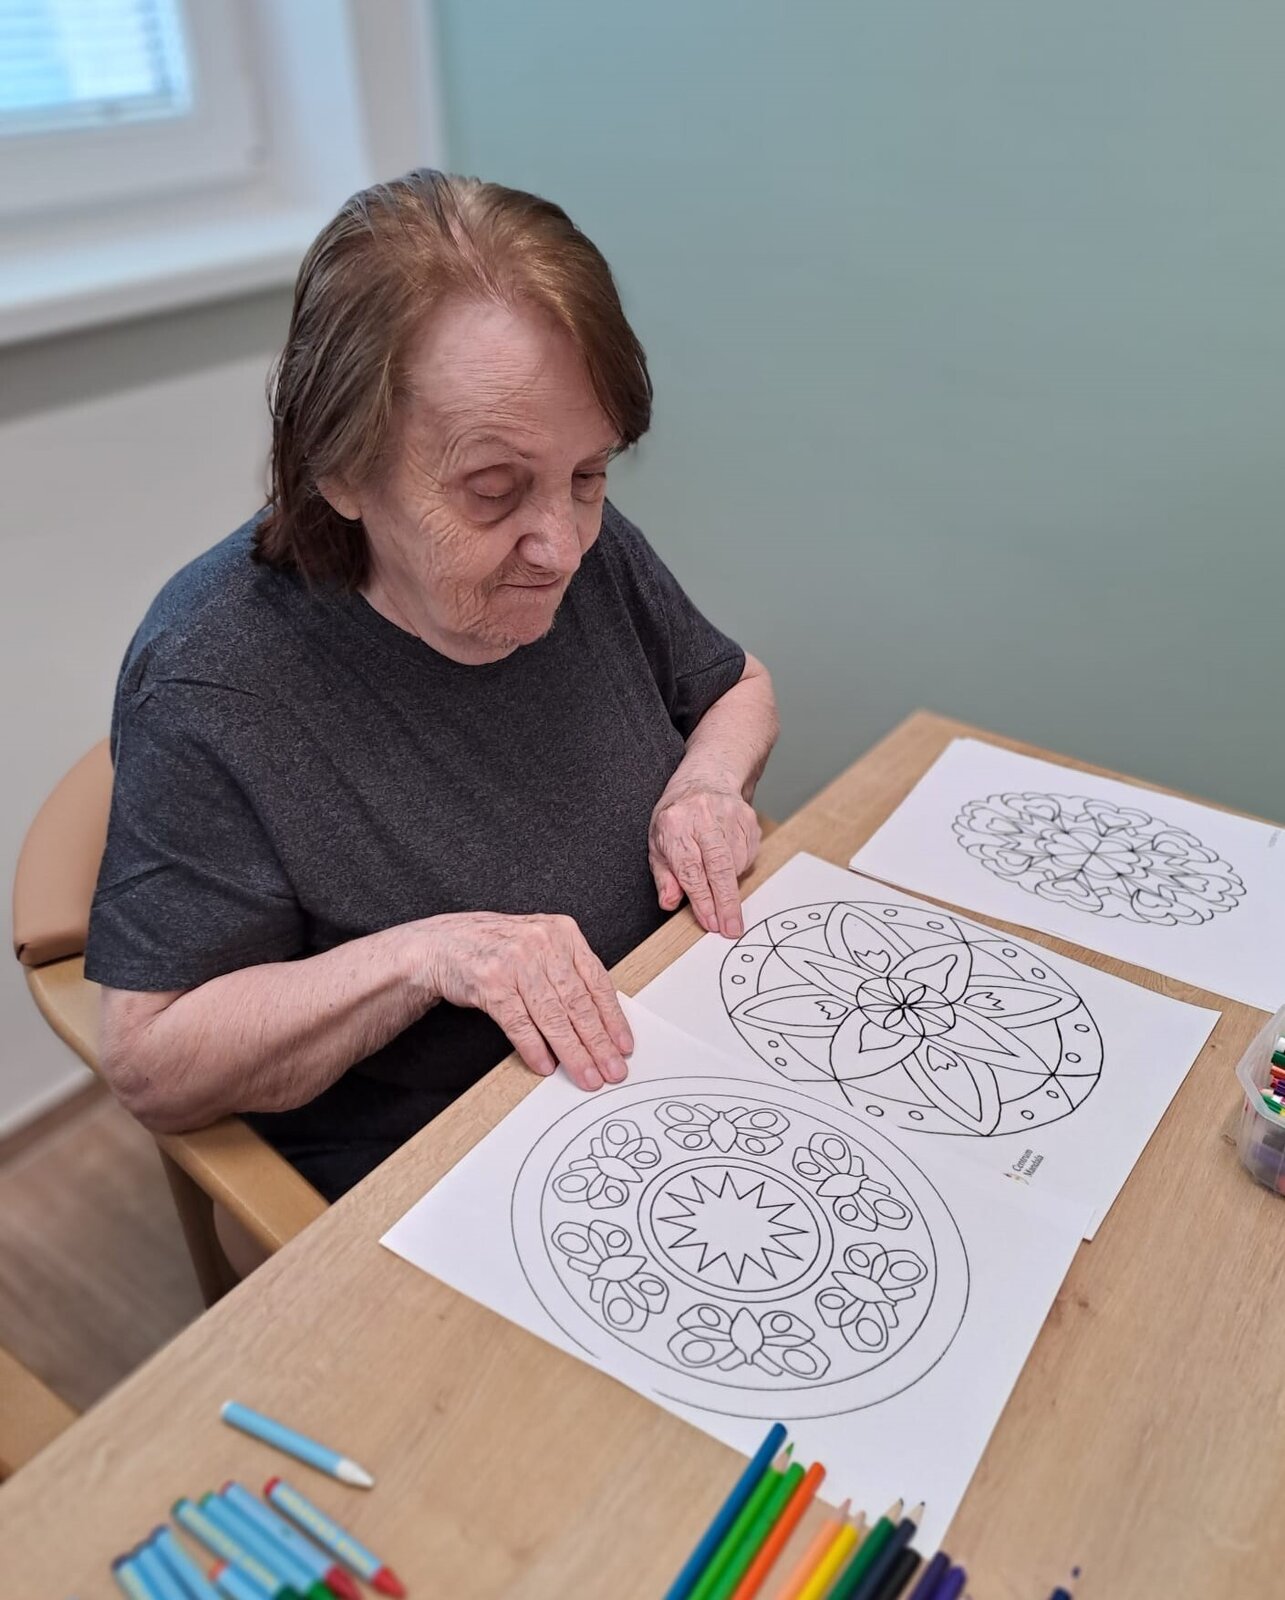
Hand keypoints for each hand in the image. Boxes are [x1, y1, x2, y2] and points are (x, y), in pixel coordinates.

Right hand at [419, 912, 632, 1090]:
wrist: (443, 943)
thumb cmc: (497, 947)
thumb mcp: (540, 944)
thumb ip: (568, 971)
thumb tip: (600, 1019)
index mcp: (562, 932)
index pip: (597, 981)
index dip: (613, 1018)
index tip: (624, 1045)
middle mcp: (541, 944)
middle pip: (578, 1003)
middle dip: (598, 1043)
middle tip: (612, 1069)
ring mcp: (515, 963)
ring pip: (553, 1017)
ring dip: (572, 1053)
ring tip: (586, 1075)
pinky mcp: (490, 983)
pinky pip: (519, 1024)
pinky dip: (534, 1048)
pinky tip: (547, 1065)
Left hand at [649, 776, 761, 938]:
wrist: (706, 778)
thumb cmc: (678, 817)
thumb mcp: (658, 844)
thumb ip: (665, 876)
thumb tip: (670, 902)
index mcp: (675, 824)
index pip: (690, 870)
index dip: (702, 900)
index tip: (710, 922)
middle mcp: (703, 816)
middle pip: (720, 867)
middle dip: (726, 902)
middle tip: (731, 928)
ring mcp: (729, 815)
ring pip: (737, 863)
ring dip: (730, 883)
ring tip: (718, 881)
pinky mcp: (749, 818)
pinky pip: (749, 855)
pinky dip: (740, 866)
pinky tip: (728, 859)